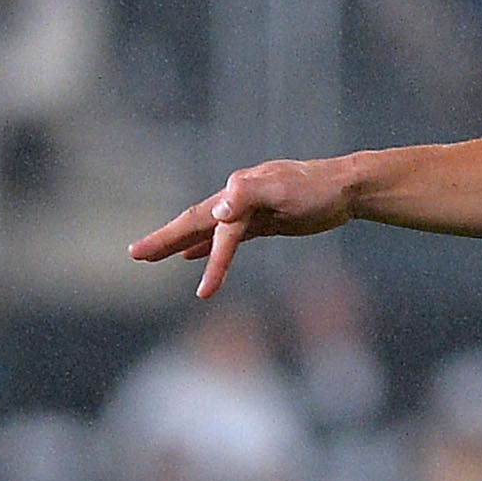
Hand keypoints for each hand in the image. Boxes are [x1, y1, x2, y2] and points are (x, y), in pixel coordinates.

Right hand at [129, 159, 355, 298]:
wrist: (347, 187)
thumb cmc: (316, 189)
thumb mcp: (284, 189)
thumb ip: (249, 193)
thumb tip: (218, 208)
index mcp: (238, 192)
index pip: (208, 224)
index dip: (193, 250)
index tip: (201, 292)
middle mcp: (237, 199)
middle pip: (195, 222)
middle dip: (165, 240)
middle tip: (134, 254)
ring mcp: (249, 210)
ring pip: (208, 230)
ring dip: (181, 243)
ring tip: (153, 256)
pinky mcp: (263, 220)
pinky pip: (228, 236)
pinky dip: (208, 246)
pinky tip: (193, 255)